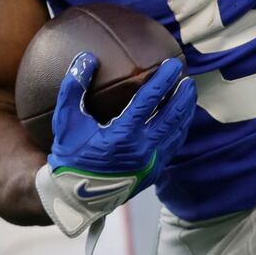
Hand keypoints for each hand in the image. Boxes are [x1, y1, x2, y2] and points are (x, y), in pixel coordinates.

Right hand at [36, 54, 195, 239]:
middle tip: (188, 76)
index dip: (164, 80)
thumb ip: (74, 87)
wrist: (75, 197)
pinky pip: (173, 147)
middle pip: (172, 116)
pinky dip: (180, 130)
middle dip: (182, 94)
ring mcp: (150, 163)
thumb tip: (86, 58)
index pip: (150, 100)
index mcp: (122, 135)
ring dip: (185, 111)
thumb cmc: (70, 156)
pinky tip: (180, 120)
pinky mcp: (152, 173)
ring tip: (189, 94)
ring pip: (177, 132)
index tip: (173, 64)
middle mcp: (142, 150)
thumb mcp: (66, 121)